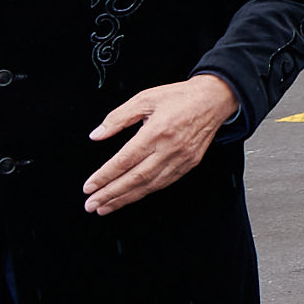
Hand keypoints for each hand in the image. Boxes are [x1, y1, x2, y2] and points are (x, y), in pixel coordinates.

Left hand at [82, 72, 239, 215]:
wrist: (215, 99)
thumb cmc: (180, 97)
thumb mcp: (145, 98)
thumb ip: (118, 117)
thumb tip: (96, 135)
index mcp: (157, 131)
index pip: (125, 160)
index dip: (105, 176)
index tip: (89, 186)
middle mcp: (170, 148)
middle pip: (135, 178)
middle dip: (110, 194)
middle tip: (91, 204)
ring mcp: (182, 158)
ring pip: (149, 185)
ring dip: (125, 198)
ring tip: (106, 207)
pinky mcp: (189, 163)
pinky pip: (164, 183)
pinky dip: (145, 192)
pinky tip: (131, 197)